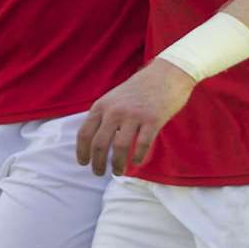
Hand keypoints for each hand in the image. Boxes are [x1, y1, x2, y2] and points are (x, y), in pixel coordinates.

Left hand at [75, 59, 196, 176]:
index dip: (82, 152)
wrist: (166, 74)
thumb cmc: (140, 89)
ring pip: (119, 148)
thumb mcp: (114, 97)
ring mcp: (134, 115)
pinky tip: (137, 162)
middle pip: (99, 144)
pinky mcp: (152, 120)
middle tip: (99, 173)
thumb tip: (95, 143)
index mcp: (102, 105)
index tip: (84, 163)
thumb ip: (104, 116)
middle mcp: (115, 111)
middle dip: (97, 163)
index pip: (84, 133)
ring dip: (117, 164)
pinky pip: (142, 145)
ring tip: (118, 172)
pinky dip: (138, 158)